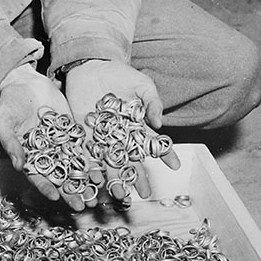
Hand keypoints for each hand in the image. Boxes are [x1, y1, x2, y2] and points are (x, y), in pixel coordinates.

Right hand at [0, 64, 87, 210]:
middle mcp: (46, 155)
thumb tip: (17, 166)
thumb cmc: (8, 104)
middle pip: (60, 177)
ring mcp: (60, 144)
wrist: (24, 82)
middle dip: (71, 192)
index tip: (55, 197)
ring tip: (96, 195)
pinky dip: (92, 161)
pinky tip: (101, 171)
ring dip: (85, 182)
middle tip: (82, 206)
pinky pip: (83, 149)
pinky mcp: (72, 132)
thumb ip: (11, 143)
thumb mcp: (3, 122)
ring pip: (74, 167)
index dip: (46, 187)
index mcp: (28, 157)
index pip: (37, 176)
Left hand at [65, 60, 180, 199]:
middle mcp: (120, 137)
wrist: (91, 66)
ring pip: (110, 163)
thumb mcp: (142, 85)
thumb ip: (152, 102)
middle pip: (131, 161)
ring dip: (115, 179)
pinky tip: (95, 180)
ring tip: (120, 195)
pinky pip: (88, 155)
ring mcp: (102, 138)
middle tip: (144, 194)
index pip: (153, 144)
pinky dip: (91, 167)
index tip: (175, 166)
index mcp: (137, 126)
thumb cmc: (119, 74)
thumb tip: (159, 124)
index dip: (165, 155)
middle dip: (138, 178)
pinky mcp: (84, 135)